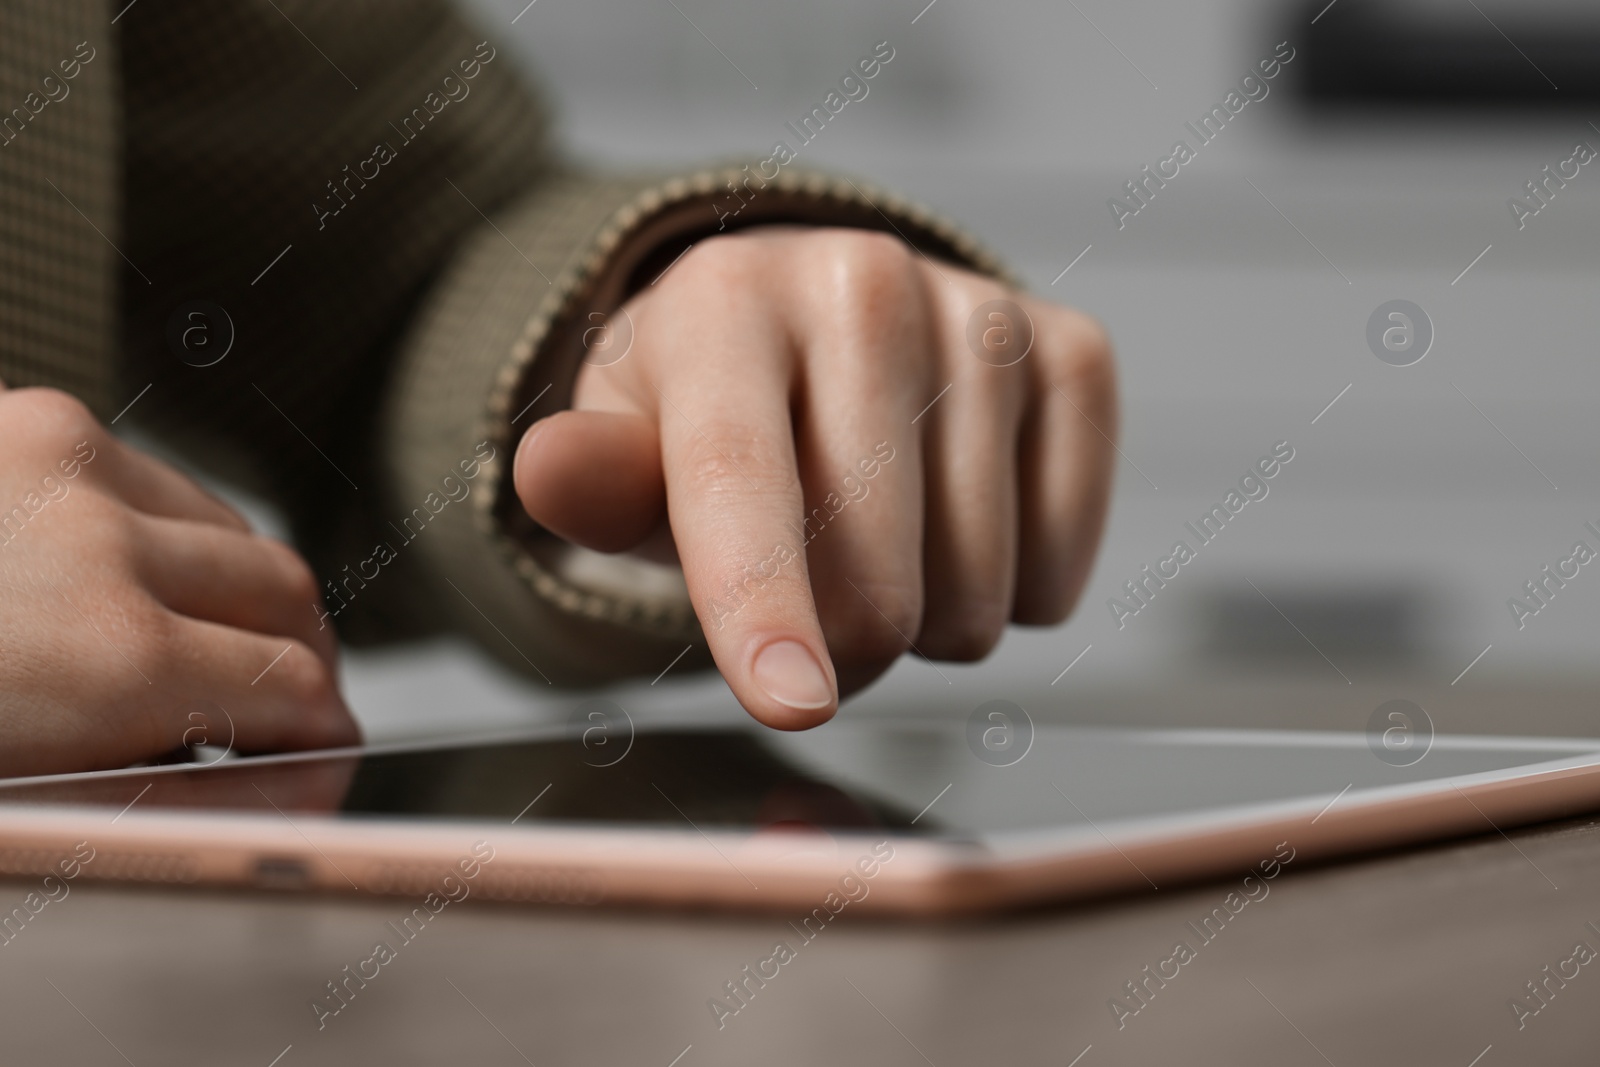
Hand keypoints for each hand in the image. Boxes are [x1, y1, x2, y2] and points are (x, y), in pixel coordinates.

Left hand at [0, 384, 357, 775]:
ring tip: (183, 655)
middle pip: (287, 592)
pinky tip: (96, 587)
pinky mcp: (28, 421)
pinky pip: (146, 476)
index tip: (312, 776)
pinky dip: (151, 534)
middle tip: (273, 721)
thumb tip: (300, 794)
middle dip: (299, 658)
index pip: (298, 691)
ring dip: (227, 590)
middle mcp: (100, 540)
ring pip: (227, 524)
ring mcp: (62, 461)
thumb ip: (181, 811)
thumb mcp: (35, 812)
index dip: (319, 747)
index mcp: (108, 658)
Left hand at [514, 227, 1114, 728]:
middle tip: (809, 604)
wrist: (820, 327)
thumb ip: (597, 481)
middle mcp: (865, 283)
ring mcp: (983, 314)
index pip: (741, 474)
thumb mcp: (631, 447)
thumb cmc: (714, 411)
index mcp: (729, 302)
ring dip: (926, 622)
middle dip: (837, 643)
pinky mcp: (1073, 354)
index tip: (791, 702)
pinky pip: (1059, 559)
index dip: (762, 599)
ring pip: (975, 586)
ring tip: (884, 548)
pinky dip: (1014, 588)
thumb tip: (554, 472)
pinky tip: (965, 523)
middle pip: (871, 572)